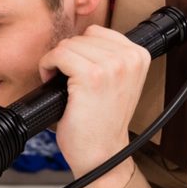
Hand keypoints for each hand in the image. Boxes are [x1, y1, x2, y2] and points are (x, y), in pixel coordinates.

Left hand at [41, 25, 149, 187]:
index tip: (76, 69)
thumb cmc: (102, 123)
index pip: (97, 32)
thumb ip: (108, 58)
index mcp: (139, 56)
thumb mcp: (117, 83)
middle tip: (65, 79)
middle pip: (82, 36)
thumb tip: (79, 39)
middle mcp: (130, 58)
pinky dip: (47, 66)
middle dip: (68, 56)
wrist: (102, 155)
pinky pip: (58, 55)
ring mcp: (112, 66)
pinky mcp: (91, 76)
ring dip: (56, 62)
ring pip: (68, 44)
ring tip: (60, 82)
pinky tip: (52, 82)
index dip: (80, 50)